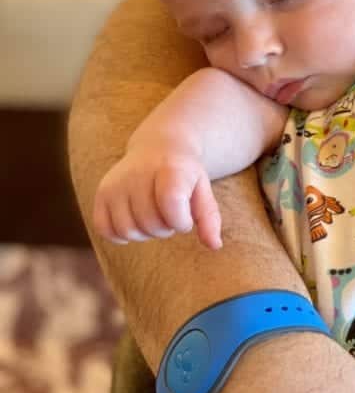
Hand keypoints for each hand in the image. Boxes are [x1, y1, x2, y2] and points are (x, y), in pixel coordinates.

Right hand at [93, 145, 221, 250]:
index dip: (181, 221)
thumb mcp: (203, 189)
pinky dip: (120, 234)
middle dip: (165, 228)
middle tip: (169, 214)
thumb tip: (214, 246)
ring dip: (145, 233)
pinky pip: (104, 229)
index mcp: (169, 168)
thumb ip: (209, 217)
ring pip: (128, 230)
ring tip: (153, 216)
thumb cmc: (184, 174)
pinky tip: (134, 221)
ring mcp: (116, 182)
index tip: (185, 218)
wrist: (158, 146)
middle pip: (150, 224)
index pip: (171, 204)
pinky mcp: (102, 192)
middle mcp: (138, 173)